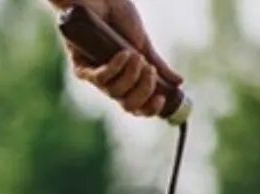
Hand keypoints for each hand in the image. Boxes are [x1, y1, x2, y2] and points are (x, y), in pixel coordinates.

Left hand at [61, 0, 182, 117]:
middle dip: (143, 91)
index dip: (148, 108)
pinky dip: (115, 68)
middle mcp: (109, 83)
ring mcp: (94, 76)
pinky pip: (99, 78)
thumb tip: (178, 83)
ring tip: (136, 55)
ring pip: (115, 92)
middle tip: (149, 71)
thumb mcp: (143, 43)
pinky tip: (123, 54)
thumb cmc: (120, 18)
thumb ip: (158, 65)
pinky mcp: (81, 67)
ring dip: (131, 76)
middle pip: (126, 104)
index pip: (136, 106)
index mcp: (124, 80)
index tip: (161, 99)